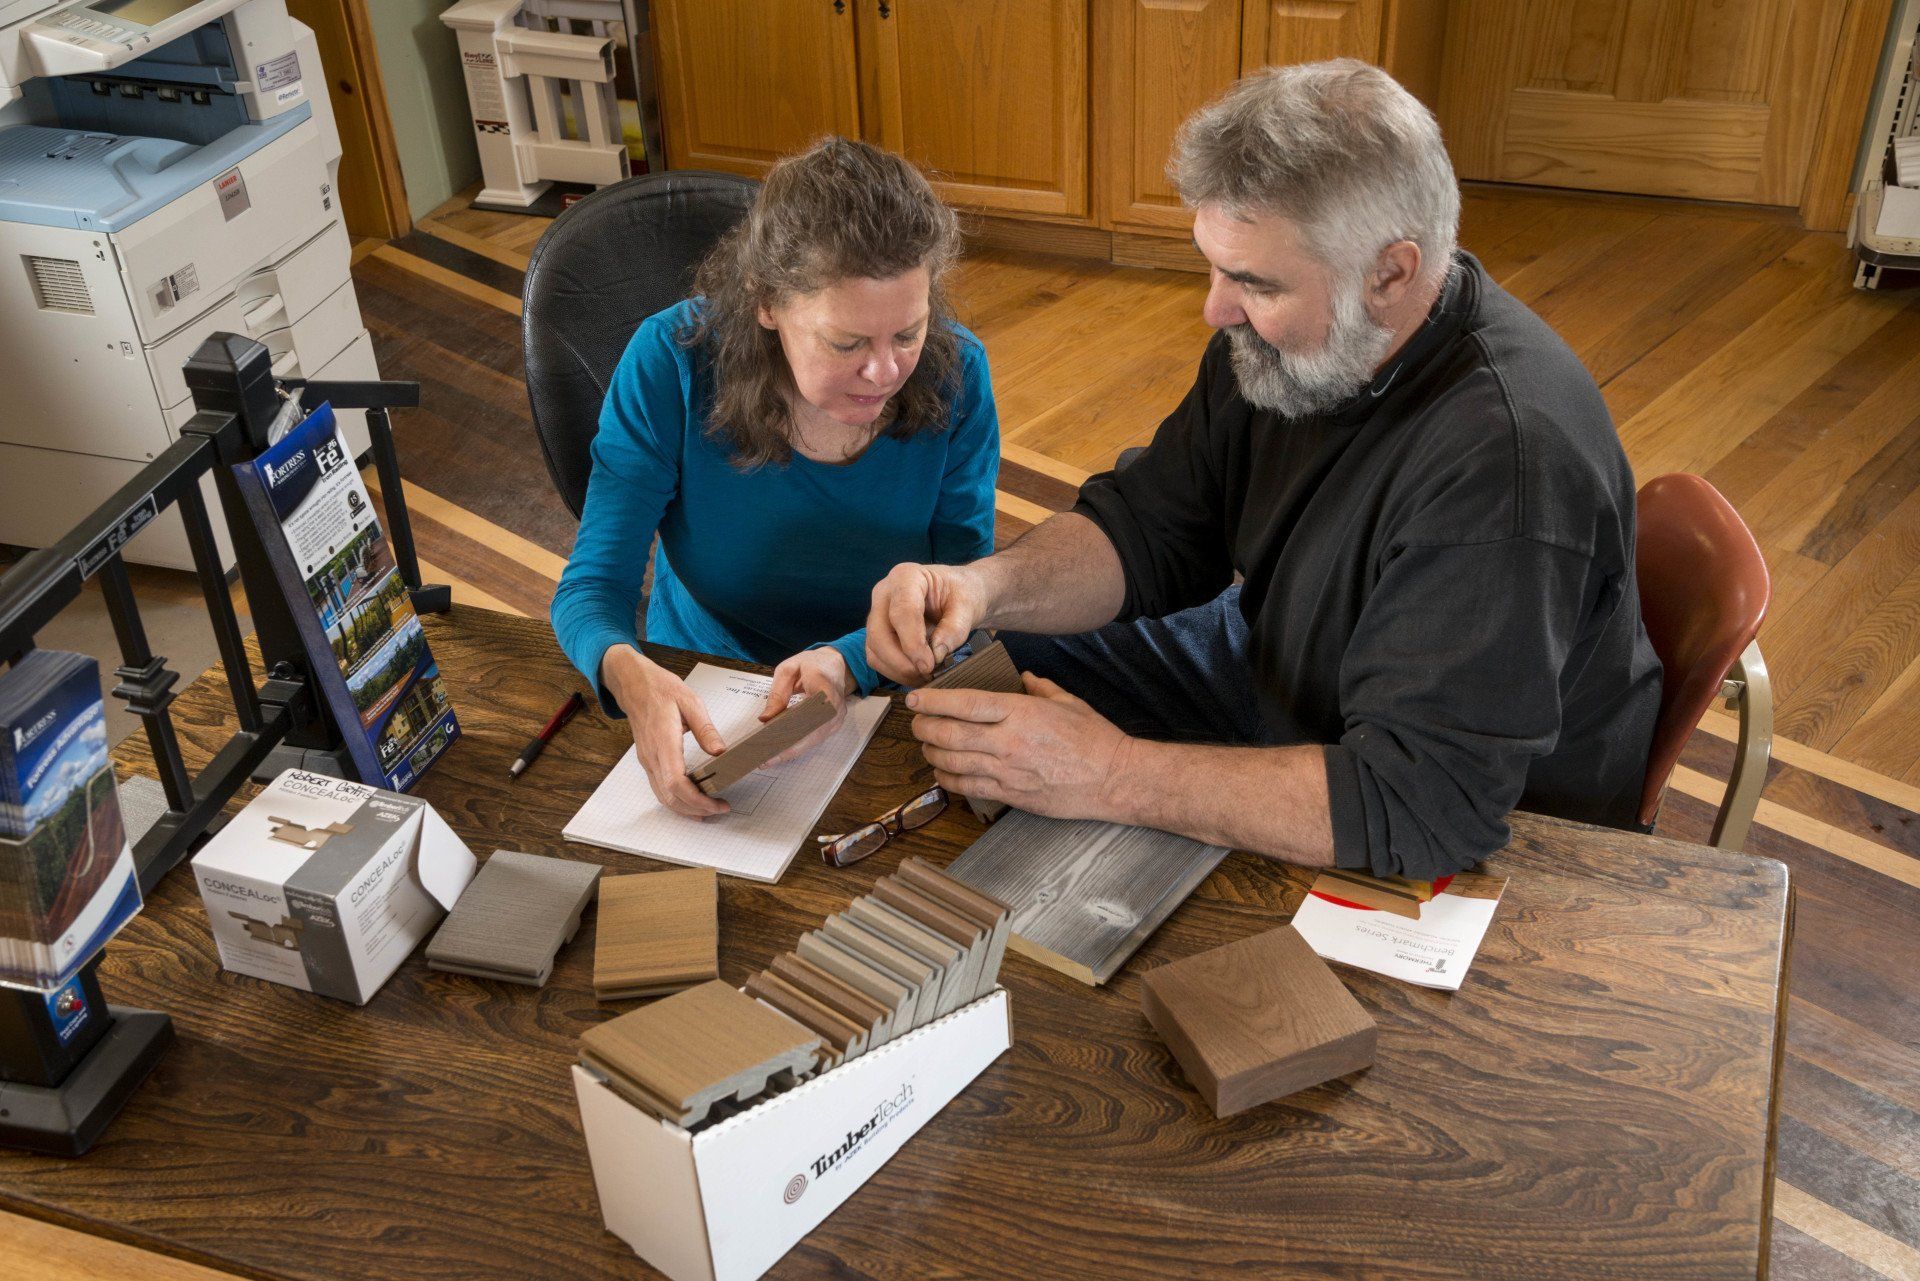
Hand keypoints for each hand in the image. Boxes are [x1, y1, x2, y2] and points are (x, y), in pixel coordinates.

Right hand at [600, 644, 729, 818]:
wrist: (634, 684)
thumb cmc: (661, 689)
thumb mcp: (690, 701)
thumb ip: (705, 729)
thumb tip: (720, 752)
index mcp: (663, 740)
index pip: (675, 782)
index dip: (696, 800)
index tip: (716, 804)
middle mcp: (652, 756)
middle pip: (669, 797)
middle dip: (696, 810)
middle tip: (720, 809)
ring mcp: (647, 760)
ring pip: (663, 797)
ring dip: (686, 809)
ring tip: (709, 810)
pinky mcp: (648, 761)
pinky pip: (660, 789)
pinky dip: (676, 801)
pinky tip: (692, 801)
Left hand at [759, 647, 854, 766]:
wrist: (835, 664)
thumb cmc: (812, 664)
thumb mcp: (788, 670)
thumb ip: (777, 694)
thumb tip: (765, 718)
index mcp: (824, 689)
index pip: (806, 716)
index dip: (788, 733)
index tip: (769, 743)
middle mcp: (835, 708)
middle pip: (810, 735)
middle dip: (786, 750)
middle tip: (763, 761)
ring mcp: (836, 719)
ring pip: (813, 741)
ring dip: (791, 751)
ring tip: (768, 759)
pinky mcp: (834, 725)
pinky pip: (815, 739)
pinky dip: (798, 746)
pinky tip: (781, 751)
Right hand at [866, 562, 989, 684]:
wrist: (960, 594)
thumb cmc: (963, 593)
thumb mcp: (969, 605)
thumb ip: (956, 627)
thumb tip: (937, 653)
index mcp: (906, 576)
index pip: (902, 613)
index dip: (913, 643)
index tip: (929, 665)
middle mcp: (884, 593)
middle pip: (879, 634)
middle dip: (901, 662)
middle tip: (927, 673)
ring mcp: (878, 613)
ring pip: (874, 649)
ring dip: (898, 669)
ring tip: (926, 675)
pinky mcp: (878, 632)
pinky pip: (876, 658)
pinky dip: (895, 671)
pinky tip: (917, 674)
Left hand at [907, 673, 1134, 820]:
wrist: (1112, 778)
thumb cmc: (1094, 739)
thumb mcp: (1067, 701)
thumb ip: (1039, 687)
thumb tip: (1023, 677)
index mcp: (1020, 712)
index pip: (964, 704)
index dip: (933, 701)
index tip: (915, 698)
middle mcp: (1008, 742)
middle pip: (949, 734)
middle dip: (924, 728)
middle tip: (916, 722)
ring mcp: (1007, 771)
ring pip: (952, 763)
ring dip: (931, 754)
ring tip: (926, 745)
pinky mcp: (1010, 794)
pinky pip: (968, 788)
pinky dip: (947, 780)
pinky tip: (941, 773)